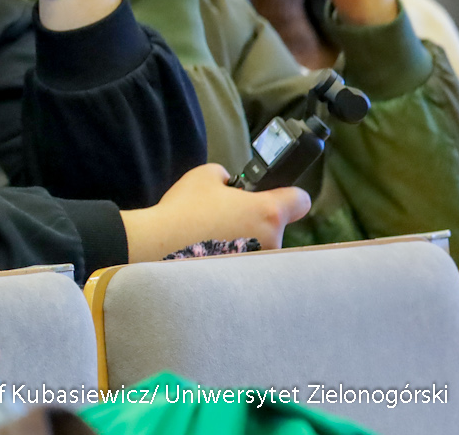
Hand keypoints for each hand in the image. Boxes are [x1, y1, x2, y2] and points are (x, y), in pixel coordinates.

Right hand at [119, 163, 310, 261]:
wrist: (158, 247)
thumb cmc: (183, 211)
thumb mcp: (204, 176)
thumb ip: (226, 176)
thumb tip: (228, 184)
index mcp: (267, 212)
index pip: (300, 200)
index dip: (288, 195)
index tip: (277, 196)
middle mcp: (271, 241)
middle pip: (274, 226)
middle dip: (254, 220)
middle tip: (225, 216)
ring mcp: (259, 264)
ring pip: (259, 247)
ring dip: (243, 241)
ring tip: (211, 237)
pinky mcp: (245, 282)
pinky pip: (245, 266)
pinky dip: (232, 259)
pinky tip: (208, 252)